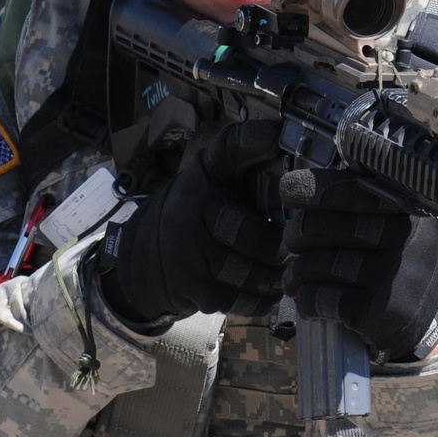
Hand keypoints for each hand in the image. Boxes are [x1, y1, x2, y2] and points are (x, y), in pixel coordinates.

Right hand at [100, 121, 285, 324]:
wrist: (141, 259)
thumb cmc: (198, 217)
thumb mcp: (216, 182)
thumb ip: (252, 168)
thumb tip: (294, 149)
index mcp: (206, 171)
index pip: (231, 147)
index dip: (255, 139)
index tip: (278, 136)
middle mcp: (192, 203)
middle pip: (258, 236)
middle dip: (282, 250)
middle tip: (295, 253)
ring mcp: (188, 246)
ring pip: (252, 271)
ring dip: (275, 277)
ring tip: (284, 273)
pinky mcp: (190, 285)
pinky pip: (240, 298)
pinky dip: (260, 299)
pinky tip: (267, 292)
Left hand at [280, 168, 437, 358]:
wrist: (425, 322)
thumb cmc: (397, 262)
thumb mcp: (397, 222)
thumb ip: (363, 198)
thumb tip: (303, 182)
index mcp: (406, 206)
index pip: (346, 189)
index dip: (310, 190)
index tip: (290, 192)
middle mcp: (405, 236)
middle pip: (321, 226)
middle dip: (296, 234)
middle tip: (293, 243)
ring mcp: (394, 275)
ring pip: (316, 264)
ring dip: (296, 272)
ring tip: (294, 278)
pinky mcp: (379, 312)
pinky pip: (320, 298)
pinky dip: (306, 300)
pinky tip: (308, 302)